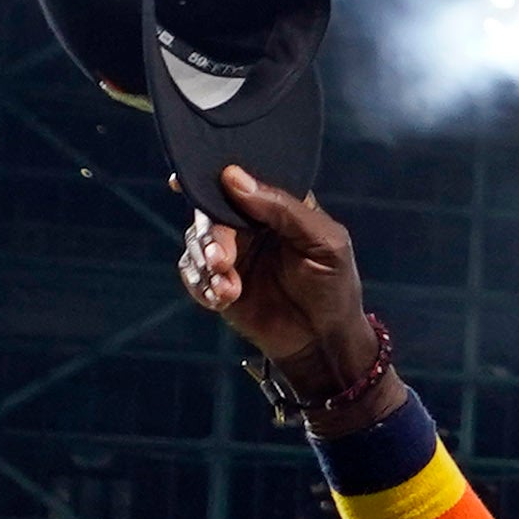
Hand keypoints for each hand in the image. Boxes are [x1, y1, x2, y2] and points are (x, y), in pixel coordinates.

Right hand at [177, 166, 370, 383]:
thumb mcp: (324, 242)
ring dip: (206, 264)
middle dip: (211, 235)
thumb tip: (233, 177)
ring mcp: (231, 252)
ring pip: (196, 241)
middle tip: (221, 260)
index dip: (212, 176)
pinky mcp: (218, 282)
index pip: (242, 181)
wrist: (324, 342)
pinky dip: (202, 285)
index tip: (185, 180)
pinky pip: (192, 274)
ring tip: (229, 289)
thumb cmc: (334, 286)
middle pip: (210, 212)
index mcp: (276, 205)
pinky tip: (221, 299)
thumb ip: (283, 208)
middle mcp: (249, 224)